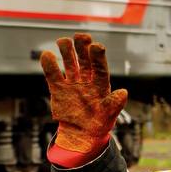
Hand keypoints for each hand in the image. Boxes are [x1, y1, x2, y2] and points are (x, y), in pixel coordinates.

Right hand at [40, 32, 127, 152]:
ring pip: (69, 63)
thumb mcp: (109, 115)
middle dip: (82, 47)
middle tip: (81, 36)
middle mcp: (87, 80)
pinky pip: (52, 74)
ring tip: (63, 41)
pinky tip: (46, 55)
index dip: (98, 56)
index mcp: (100, 84)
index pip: (99, 67)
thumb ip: (114, 104)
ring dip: (67, 51)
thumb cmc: (99, 124)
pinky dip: (49, 65)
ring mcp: (72, 83)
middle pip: (84, 60)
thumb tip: (124, 92)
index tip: (96, 46)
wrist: (81, 135)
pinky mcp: (58, 88)